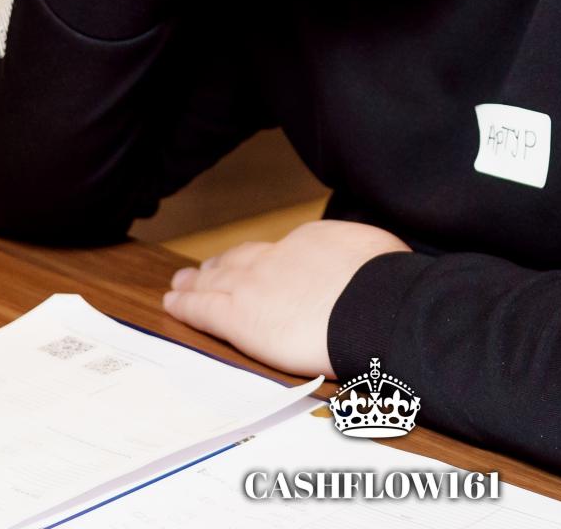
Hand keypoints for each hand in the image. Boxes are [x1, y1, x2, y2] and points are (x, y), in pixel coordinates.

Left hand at [161, 221, 410, 377]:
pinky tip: (172, 303)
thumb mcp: (383, 256)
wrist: (371, 304)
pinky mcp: (238, 316)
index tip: (261, 265)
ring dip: (197, 282)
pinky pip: (202, 308)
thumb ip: (368, 261)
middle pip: (242, 259)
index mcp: (313, 243)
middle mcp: (278, 258)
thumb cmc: (388, 285)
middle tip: (206, 269)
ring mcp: (254, 285)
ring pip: (216, 280)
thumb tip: (383, 267)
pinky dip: (184, 304)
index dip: (265, 260)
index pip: (282, 252)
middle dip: (223, 264)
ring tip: (182, 283)